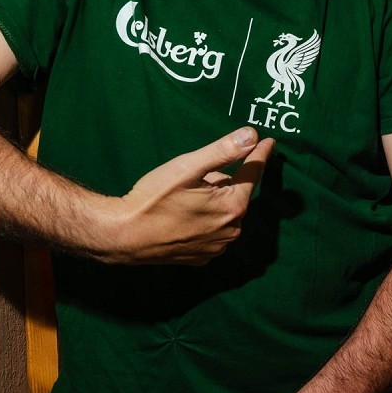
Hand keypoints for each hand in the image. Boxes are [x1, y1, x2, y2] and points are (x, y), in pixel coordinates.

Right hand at [107, 128, 274, 264]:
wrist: (124, 236)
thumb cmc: (154, 198)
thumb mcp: (189, 167)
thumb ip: (223, 151)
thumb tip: (252, 135)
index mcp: (233, 206)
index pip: (253, 173)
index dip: (260, 154)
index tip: (268, 142)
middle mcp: (232, 230)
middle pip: (235, 194)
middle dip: (222, 181)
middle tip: (193, 176)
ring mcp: (217, 247)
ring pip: (223, 213)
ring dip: (213, 201)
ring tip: (183, 196)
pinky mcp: (202, 257)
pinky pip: (212, 230)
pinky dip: (204, 219)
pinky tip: (183, 215)